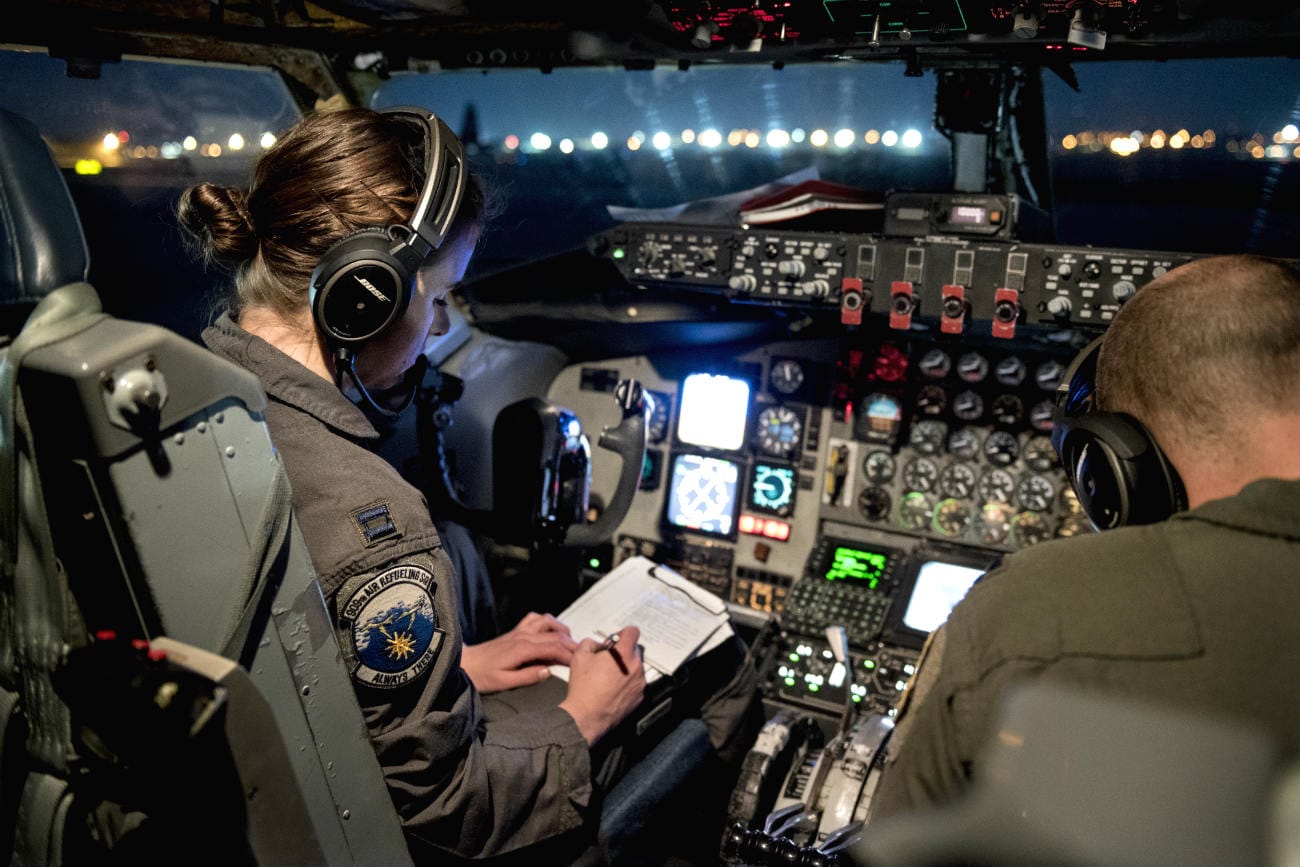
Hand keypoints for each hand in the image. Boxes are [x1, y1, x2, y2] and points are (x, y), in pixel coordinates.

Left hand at [461, 612, 577, 693]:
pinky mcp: (516, 631)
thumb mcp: (505, 682)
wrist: (466, 663)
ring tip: (570, 642)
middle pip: (555, 635)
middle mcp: (523, 636)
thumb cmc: (483, 675)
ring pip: (547, 622)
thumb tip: (548, 672)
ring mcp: (520, 631)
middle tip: (583, 654)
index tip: (580, 662)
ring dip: (562, 630)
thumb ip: (528, 677)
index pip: (553, 647)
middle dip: (571, 644)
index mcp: (522, 649)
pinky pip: (535, 618)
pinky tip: (551, 630)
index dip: (569, 654)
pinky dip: (547, 621)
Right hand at [559, 626, 645, 745]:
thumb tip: (597, 645)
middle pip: (635, 650)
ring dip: (626, 668)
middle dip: (623, 652)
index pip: (633, 632)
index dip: (623, 633)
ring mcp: (639, 683)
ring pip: (636, 668)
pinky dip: (627, 683)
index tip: (616, 640)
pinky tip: (612, 689)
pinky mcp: (639, 697)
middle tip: (608, 660)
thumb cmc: (584, 689)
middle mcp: (635, 667)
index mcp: (623, 654)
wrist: (586, 716)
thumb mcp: (579, 656)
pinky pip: (636, 684)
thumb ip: (590, 643)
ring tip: (609, 677)